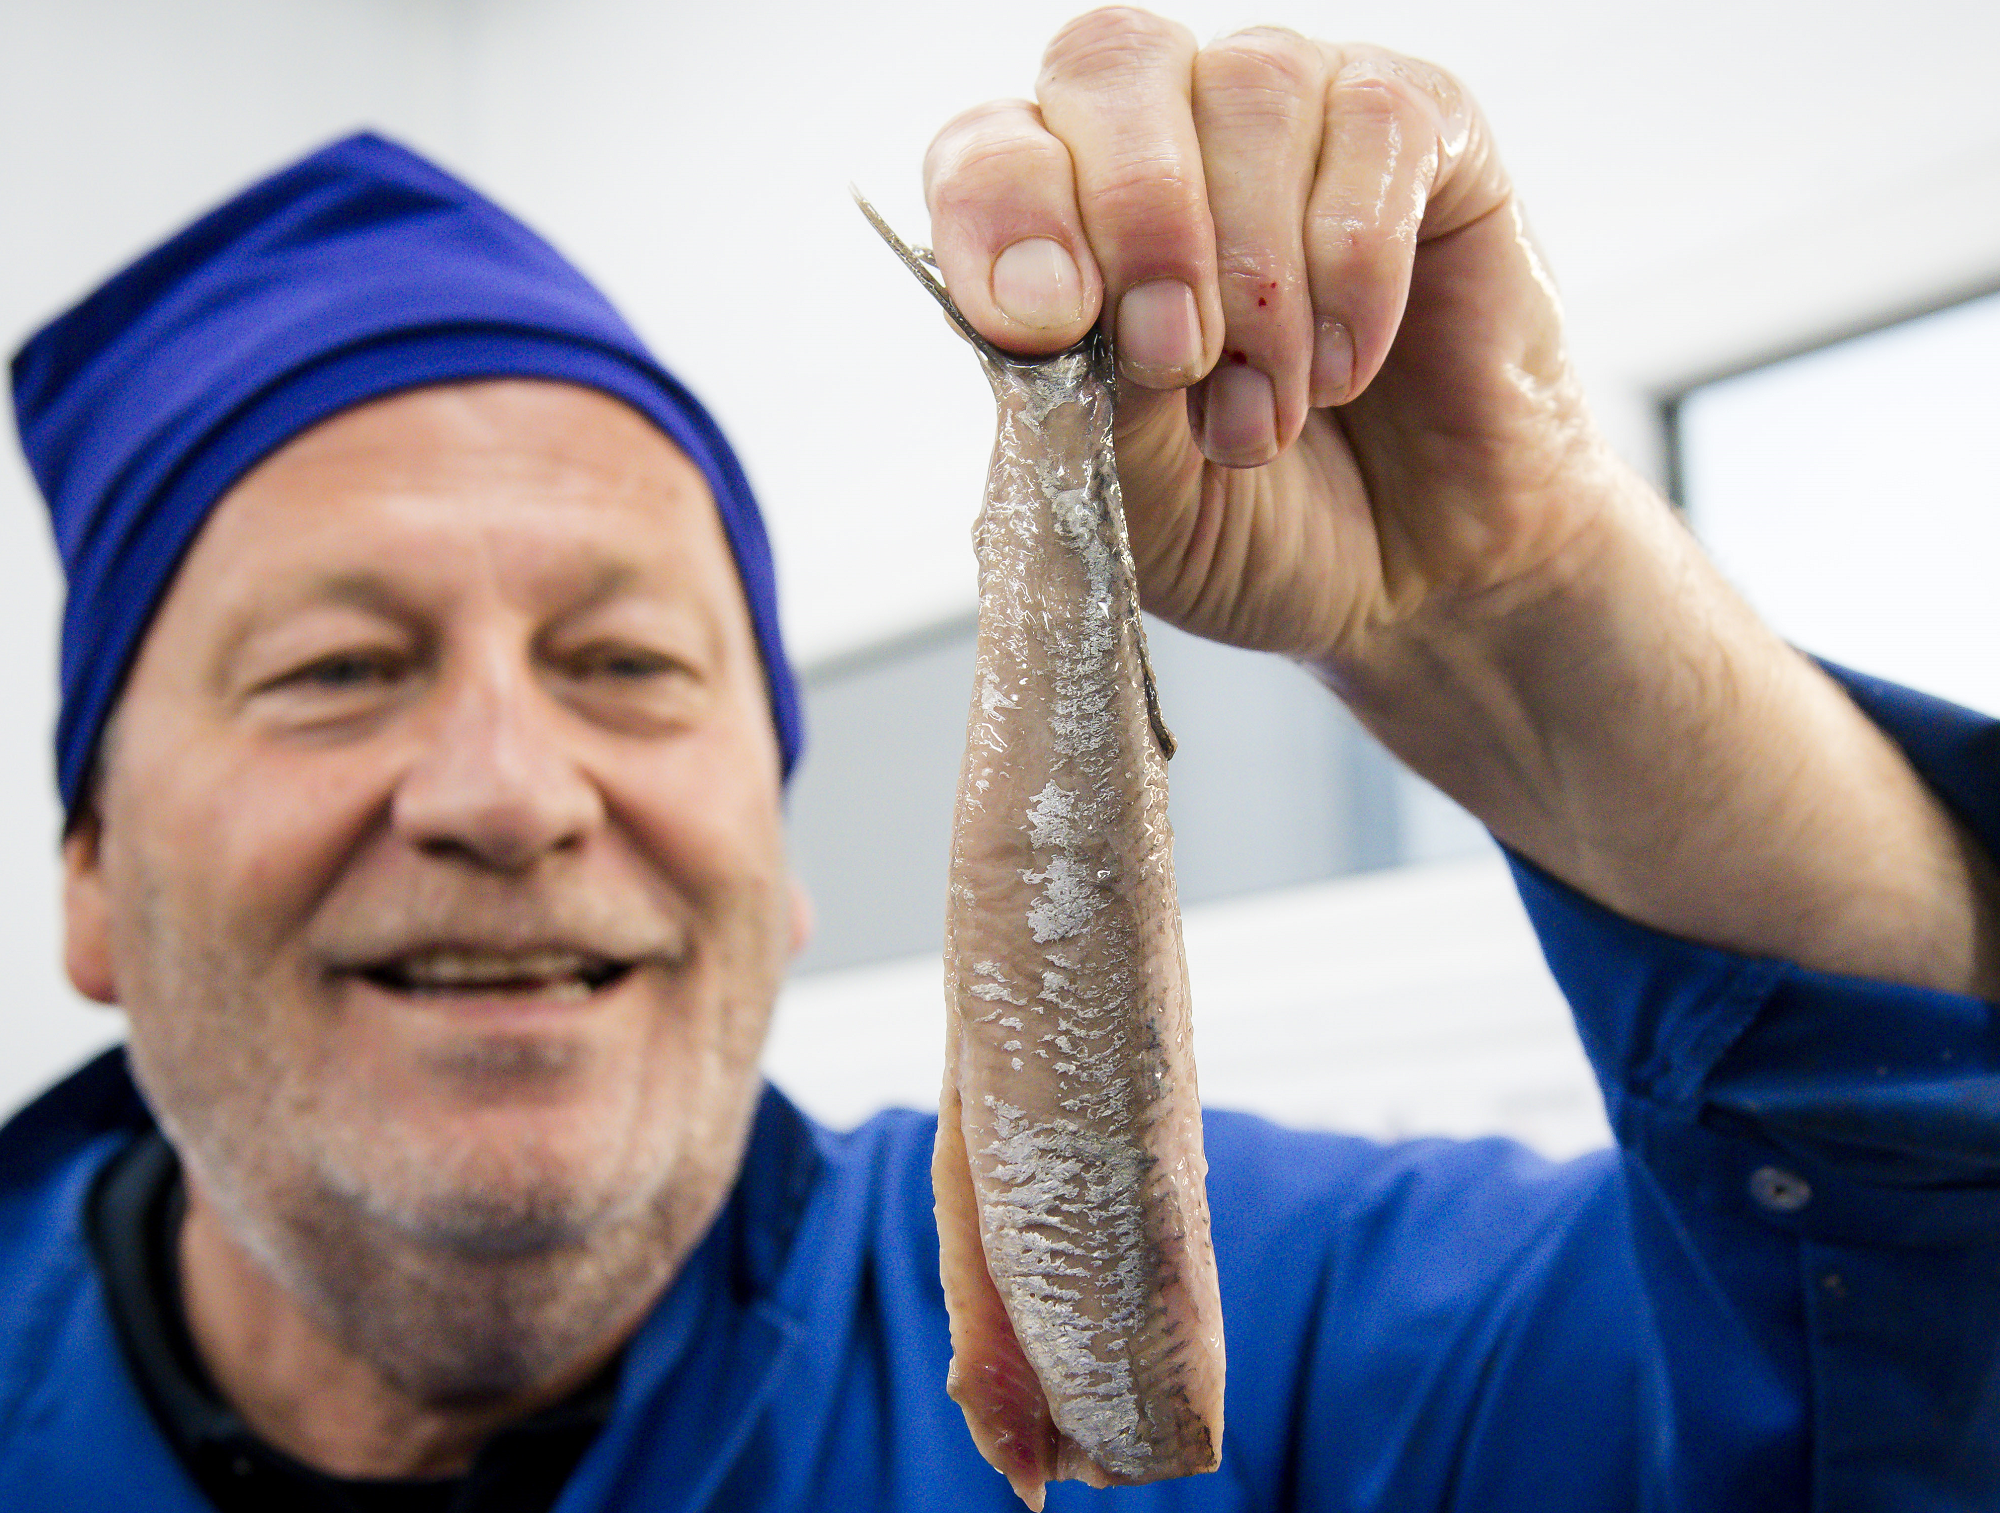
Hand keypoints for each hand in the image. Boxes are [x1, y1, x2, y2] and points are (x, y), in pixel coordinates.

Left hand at [923, 7, 1999, 997]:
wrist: (1428, 598)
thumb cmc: (1264, 553)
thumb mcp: (1122, 508)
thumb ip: (1052, 401)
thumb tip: (1012, 295)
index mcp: (1067, 237)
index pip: (991, 144)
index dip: (997, 203)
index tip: (1027, 319)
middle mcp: (1173, 160)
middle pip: (1104, 63)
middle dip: (1132, 219)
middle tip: (1165, 371)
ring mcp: (1305, 140)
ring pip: (1249, 78)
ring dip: (1258, 264)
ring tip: (1278, 411)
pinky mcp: (1434, 150)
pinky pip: (1388, 112)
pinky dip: (1360, 243)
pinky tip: (1352, 357)